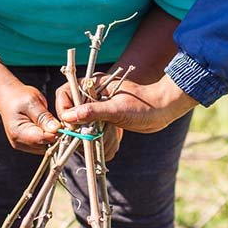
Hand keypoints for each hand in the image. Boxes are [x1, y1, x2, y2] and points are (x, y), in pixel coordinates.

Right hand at [0, 82, 60, 152]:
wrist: (9, 99)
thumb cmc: (18, 97)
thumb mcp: (32, 101)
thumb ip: (43, 117)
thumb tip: (55, 129)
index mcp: (18, 132)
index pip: (42, 139)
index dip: (56, 133)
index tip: (62, 125)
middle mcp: (19, 142)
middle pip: (45, 145)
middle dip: (54, 135)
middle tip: (56, 121)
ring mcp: (23, 145)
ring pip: (46, 147)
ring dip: (52, 137)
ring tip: (49, 122)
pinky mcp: (28, 145)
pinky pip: (43, 145)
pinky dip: (48, 137)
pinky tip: (46, 127)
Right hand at [56, 74, 196, 133]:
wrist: (163, 110)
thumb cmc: (144, 104)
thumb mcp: (117, 109)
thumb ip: (92, 111)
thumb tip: (68, 117)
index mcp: (92, 85)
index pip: (65, 94)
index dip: (64, 109)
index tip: (70, 124)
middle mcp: (92, 96)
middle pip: (71, 114)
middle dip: (80, 130)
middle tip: (92, 137)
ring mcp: (97, 109)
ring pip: (82, 128)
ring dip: (93, 139)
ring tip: (112, 139)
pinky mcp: (104, 120)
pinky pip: (94, 134)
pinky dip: (101, 142)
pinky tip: (114, 143)